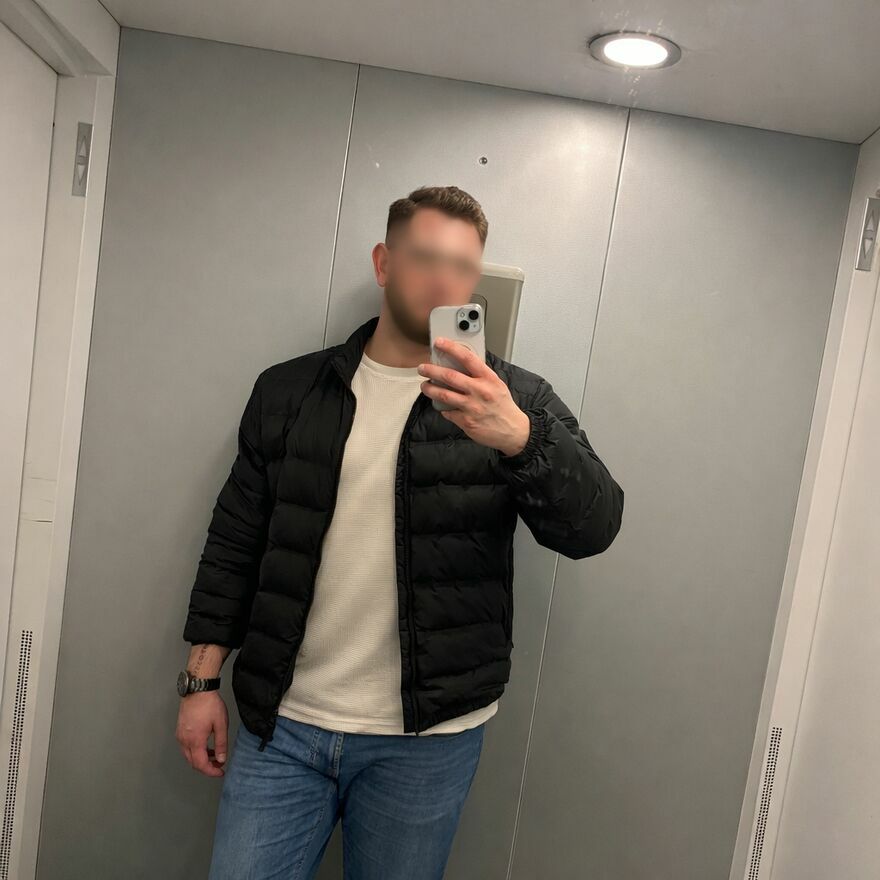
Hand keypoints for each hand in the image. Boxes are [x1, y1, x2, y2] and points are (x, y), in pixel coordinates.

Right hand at [176, 691, 228, 776]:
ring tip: (215, 754)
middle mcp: (184, 741)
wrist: (198, 690)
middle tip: (219, 764)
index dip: (211, 771)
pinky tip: (205, 746)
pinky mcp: (180, 730)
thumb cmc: (210, 704)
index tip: (220, 772)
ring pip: (189, 756)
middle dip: (206, 767)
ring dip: (201, 759)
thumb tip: (221, 759)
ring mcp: (180, 736)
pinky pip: (186, 747)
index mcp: (195, 741)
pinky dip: (196, 751)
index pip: (201, 765)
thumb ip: (221, 744)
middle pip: (193, 763)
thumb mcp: (221, 724)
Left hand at [418, 337, 530, 456]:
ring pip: (444, 395)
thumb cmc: (503, 406)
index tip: (439, 343)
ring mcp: (472, 407)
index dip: (451, 348)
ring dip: (430, 389)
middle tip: (422, 368)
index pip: (467, 358)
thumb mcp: (496, 384)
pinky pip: (448, 413)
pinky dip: (444, 409)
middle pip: (450, 376)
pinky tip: (444, 408)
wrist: (513, 430)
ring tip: (425, 386)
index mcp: (488, 378)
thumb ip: (480, 376)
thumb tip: (461, 366)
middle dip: (432, 370)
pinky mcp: (466, 421)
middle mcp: (479, 391)